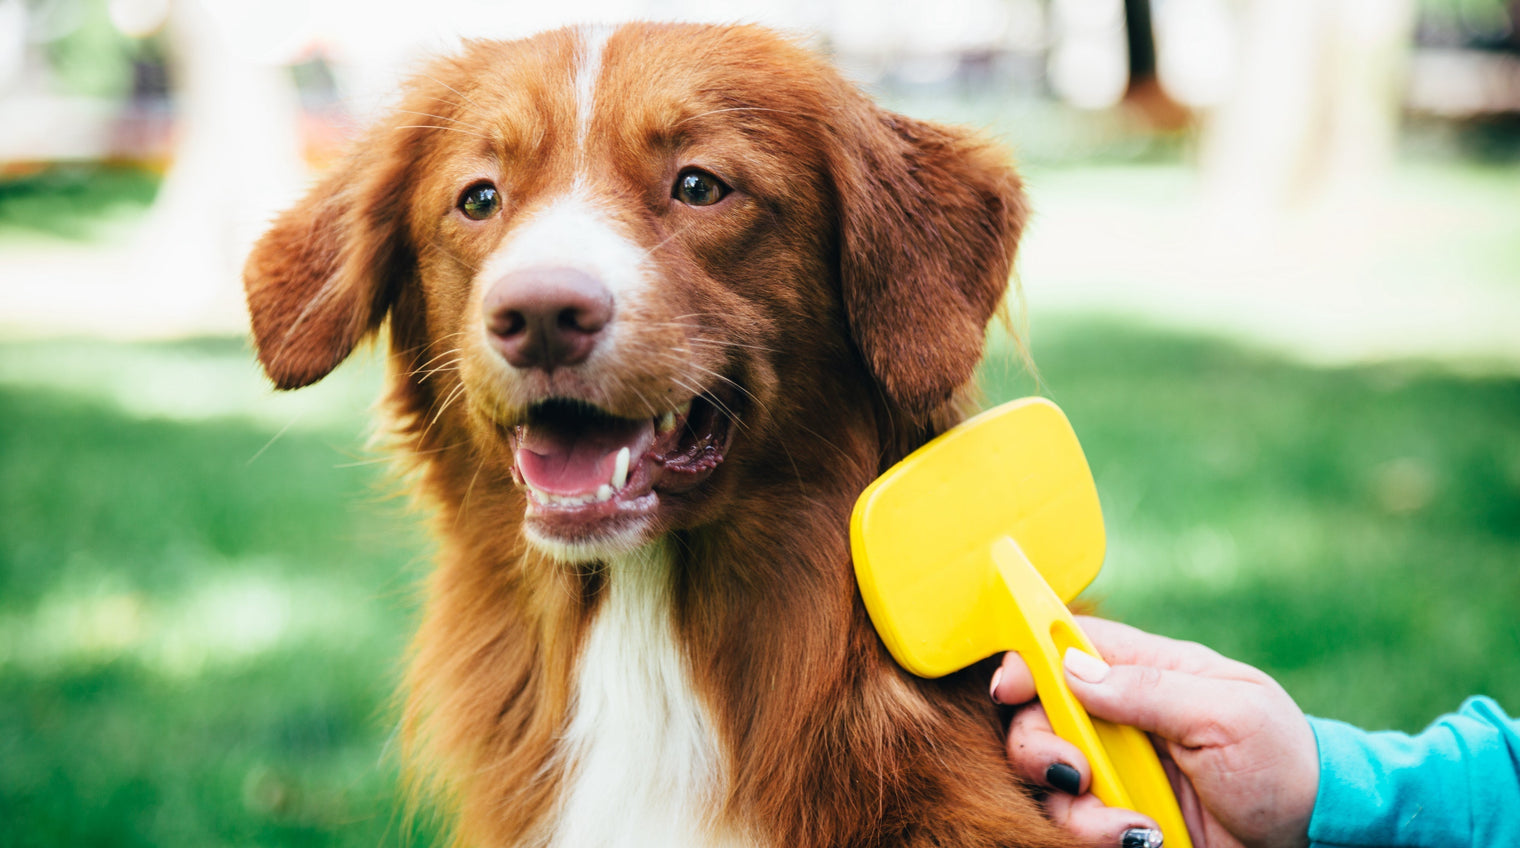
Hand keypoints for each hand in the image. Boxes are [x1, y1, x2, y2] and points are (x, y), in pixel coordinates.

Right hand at [991, 617, 1317, 847]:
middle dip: (1040, 746)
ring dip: (1078, 806)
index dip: (1030, 659)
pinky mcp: (1120, 815)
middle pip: (1040, 716)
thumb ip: (1148, 689)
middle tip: (1074, 773)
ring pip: (1052, 778)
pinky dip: (1096, 835)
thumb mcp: (1227, 713)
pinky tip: (1139, 839)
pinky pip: (1076, 821)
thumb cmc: (1284, 761)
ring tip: (1130, 828)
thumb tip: (1071, 667)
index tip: (1011, 688)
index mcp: (1148, 672)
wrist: (1316, 835)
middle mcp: (1122, 717)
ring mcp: (1118, 768)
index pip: (1069, 646)